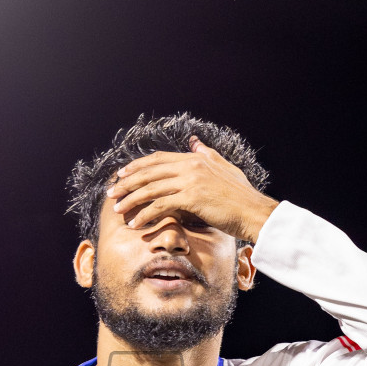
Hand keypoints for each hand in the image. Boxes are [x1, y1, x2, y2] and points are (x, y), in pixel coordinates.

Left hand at [105, 137, 278, 241]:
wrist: (254, 212)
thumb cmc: (242, 196)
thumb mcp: (225, 168)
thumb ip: (207, 154)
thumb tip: (194, 141)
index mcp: (195, 159)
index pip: (158, 159)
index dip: (137, 166)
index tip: (122, 175)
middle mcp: (191, 165)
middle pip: (150, 172)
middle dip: (127, 182)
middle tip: (112, 192)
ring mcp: (191, 180)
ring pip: (151, 188)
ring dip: (131, 198)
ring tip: (118, 209)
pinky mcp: (192, 197)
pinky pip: (161, 205)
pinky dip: (145, 214)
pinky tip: (136, 223)